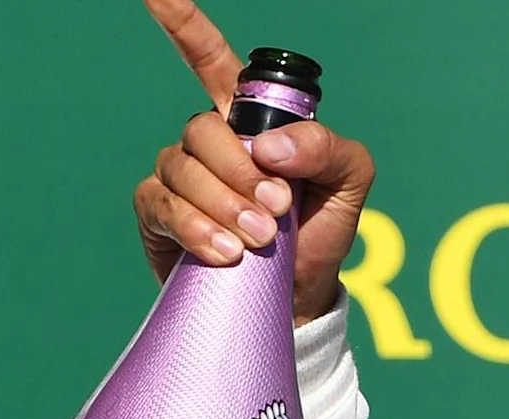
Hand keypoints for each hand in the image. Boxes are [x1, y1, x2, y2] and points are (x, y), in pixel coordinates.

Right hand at [131, 0, 374, 324]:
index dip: (181, 23)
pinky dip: (198, 227)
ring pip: (184, 169)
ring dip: (226, 204)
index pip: (208, 59)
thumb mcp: (349, 185)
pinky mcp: (159, 216)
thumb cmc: (319, 234)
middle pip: (203, 129)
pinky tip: (225, 251)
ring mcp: (179, 177)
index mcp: (248, 120)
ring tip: (259, 237)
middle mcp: (208, 142)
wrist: (297, 300)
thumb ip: (328, 149)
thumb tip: (272, 149)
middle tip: (277, 209)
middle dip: (243, 171)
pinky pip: (163, 205)